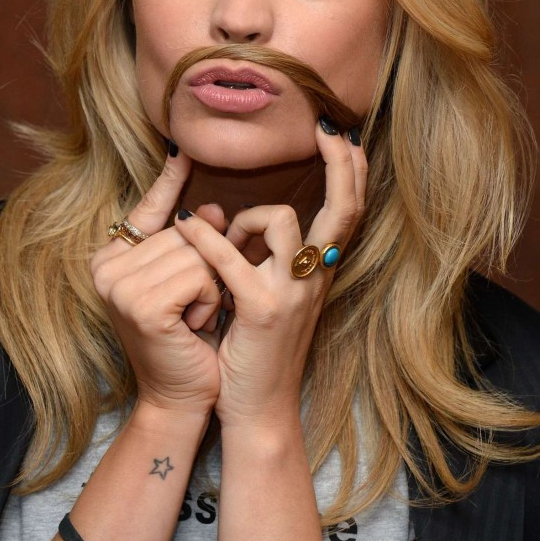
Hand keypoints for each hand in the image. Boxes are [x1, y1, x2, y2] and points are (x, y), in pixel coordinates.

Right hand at [89, 148, 242, 416]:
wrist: (182, 396)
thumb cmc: (188, 338)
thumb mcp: (189, 282)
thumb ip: (193, 242)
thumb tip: (212, 207)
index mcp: (110, 259)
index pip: (147, 209)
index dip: (169, 182)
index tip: (182, 149)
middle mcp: (104, 269)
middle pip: (184, 231)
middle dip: (204, 267)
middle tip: (192, 306)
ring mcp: (119, 287)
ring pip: (196, 252)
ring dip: (210, 287)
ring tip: (193, 317)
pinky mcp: (142, 306)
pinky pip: (200, 275)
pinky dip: (209, 300)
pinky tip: (193, 326)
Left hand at [173, 119, 366, 427]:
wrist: (259, 410)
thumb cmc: (260, 352)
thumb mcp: (279, 301)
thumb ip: (276, 261)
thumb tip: (253, 219)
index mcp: (320, 274)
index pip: (349, 213)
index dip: (352, 171)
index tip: (343, 136)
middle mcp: (316, 279)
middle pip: (343, 208)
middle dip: (342, 164)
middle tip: (330, 130)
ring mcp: (291, 293)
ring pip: (281, 220)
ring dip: (247, 215)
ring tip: (226, 235)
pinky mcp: (259, 309)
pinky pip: (229, 257)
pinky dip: (204, 238)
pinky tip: (186, 228)